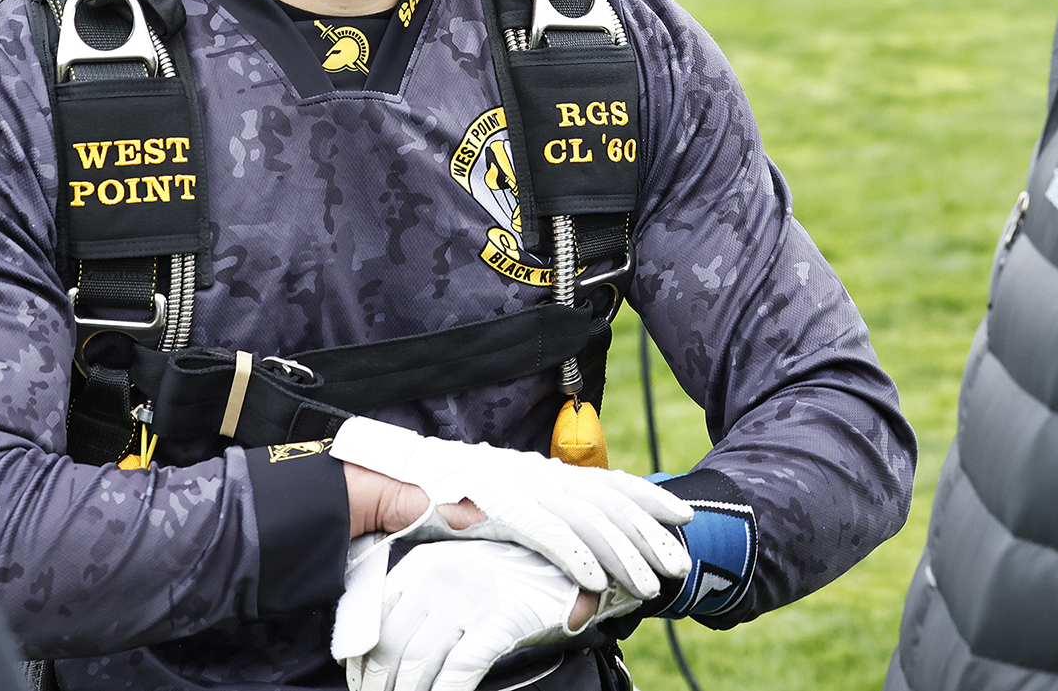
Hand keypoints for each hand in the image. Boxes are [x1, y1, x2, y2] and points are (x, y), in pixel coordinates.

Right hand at [330, 417, 691, 596]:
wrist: (377, 487)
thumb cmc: (427, 501)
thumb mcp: (487, 507)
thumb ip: (522, 520)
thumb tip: (556, 542)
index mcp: (532, 472)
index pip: (600, 482)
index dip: (644, 497)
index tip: (678, 515)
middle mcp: (532, 474)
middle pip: (606, 501)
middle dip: (649, 531)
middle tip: (680, 559)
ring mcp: (516, 489)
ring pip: (588, 521)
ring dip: (626, 552)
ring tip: (654, 580)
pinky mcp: (495, 509)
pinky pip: (548, 537)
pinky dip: (579, 559)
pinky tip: (602, 584)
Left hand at [343, 539, 628, 690]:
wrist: (563, 565)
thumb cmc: (504, 572)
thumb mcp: (455, 570)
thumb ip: (419, 595)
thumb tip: (379, 639)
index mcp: (422, 562)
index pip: (377, 618)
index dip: (363, 659)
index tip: (359, 681)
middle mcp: (440, 578)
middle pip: (393, 646)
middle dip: (380, 684)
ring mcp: (470, 600)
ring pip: (420, 664)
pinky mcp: (497, 621)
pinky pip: (459, 671)